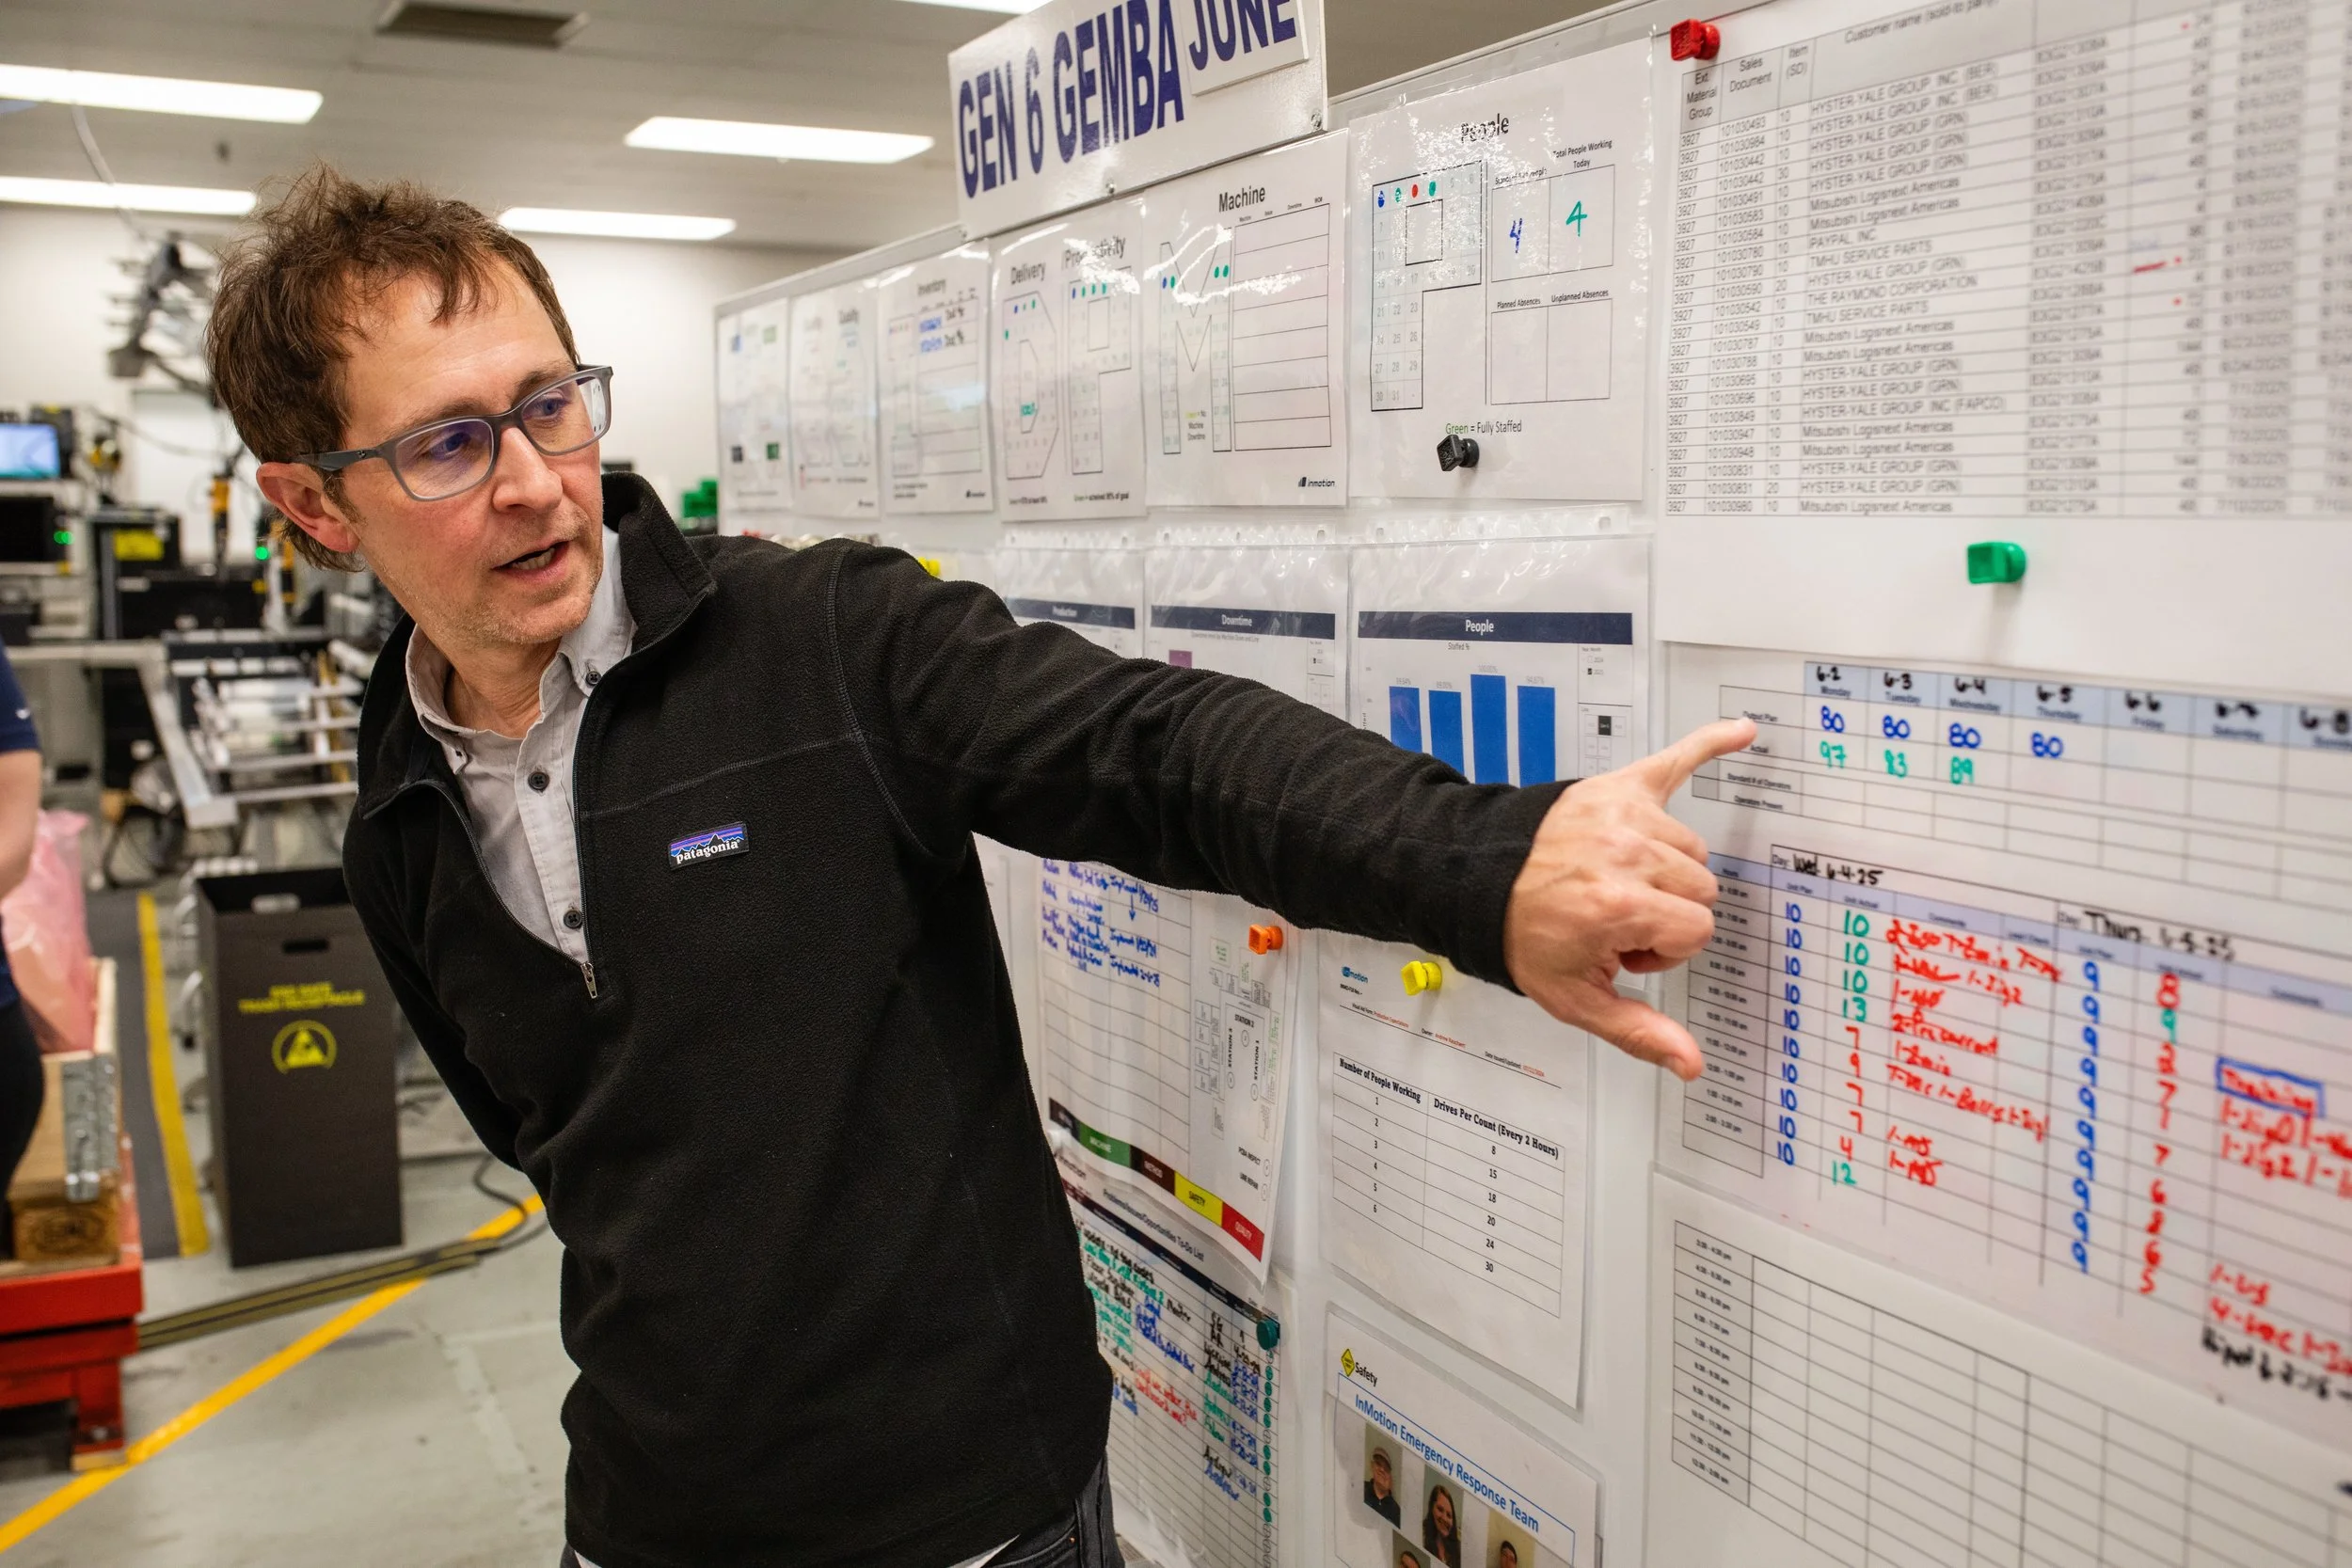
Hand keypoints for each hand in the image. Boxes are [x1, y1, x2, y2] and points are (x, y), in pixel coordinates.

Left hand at [1501, 717, 1757, 1079]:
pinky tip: (1742, 731)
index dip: (1663, 948)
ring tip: (1614, 880)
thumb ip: (1638, 1030)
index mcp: (1621, 904)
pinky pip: (1677, 758)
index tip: (1623, 947)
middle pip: (1701, 889)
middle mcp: (1628, 853)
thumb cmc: (1523, 935)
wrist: (1476, 879)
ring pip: (1691, 850)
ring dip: (1664, 869)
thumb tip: (1690, 1063)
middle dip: (1667, 911)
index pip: (1696, 930)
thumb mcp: (1574, 996)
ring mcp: (1626, 815)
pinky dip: (1709, 744)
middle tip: (1614, 917)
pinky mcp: (1620, 787)